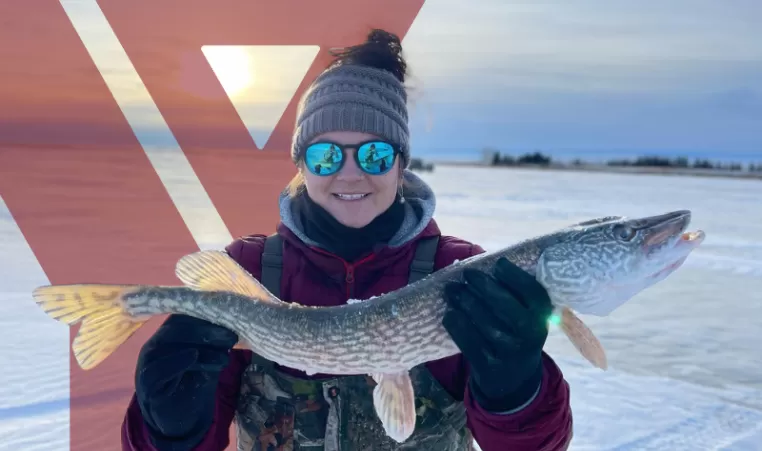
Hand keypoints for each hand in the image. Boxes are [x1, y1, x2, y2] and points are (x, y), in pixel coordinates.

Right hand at [135, 314, 237, 446]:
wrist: (182, 418)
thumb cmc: (195, 382)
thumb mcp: (209, 359)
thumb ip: (214, 343)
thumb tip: (231, 325)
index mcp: (169, 335)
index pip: (184, 317)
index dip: (206, 317)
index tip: (230, 320)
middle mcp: (155, 345)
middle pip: (176, 328)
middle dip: (206, 330)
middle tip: (231, 337)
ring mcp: (147, 363)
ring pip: (168, 344)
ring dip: (199, 347)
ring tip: (224, 356)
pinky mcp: (146, 384)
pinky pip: (156, 369)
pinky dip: (176, 361)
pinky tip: (193, 357)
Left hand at [442, 257, 553, 411]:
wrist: (515, 377)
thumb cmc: (517, 332)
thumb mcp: (527, 314)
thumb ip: (513, 294)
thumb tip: (481, 264)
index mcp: (542, 317)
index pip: (531, 291)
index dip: (514, 275)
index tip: (497, 264)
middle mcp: (530, 334)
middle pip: (503, 304)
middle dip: (482, 286)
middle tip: (466, 274)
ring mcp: (510, 352)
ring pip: (483, 322)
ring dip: (464, 302)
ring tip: (451, 290)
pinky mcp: (490, 366)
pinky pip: (469, 341)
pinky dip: (456, 325)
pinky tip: (449, 314)